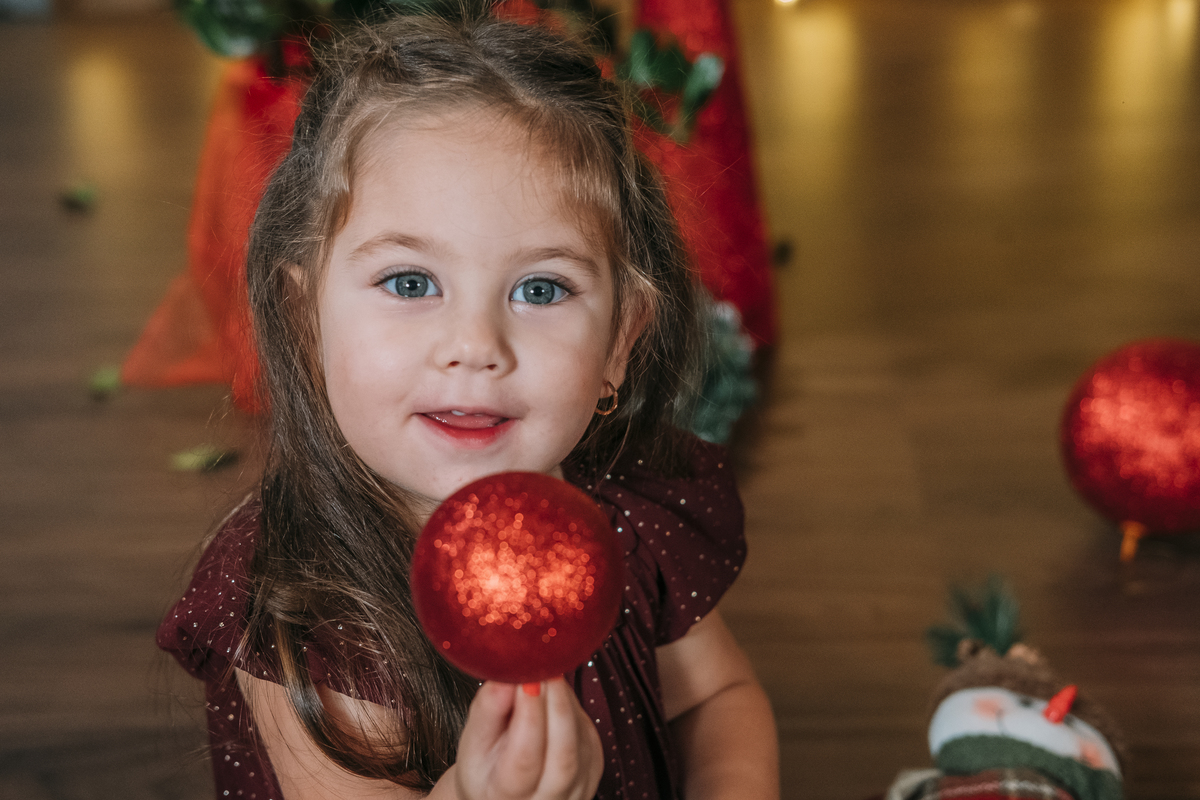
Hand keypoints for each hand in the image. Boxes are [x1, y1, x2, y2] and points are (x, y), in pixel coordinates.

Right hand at [452, 679, 602, 799]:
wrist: (505, 786)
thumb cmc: (485, 762)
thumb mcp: (473, 739)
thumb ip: (488, 708)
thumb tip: (506, 676)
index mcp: (506, 796)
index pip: (525, 760)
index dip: (529, 717)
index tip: (526, 679)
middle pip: (563, 757)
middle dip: (556, 706)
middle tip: (544, 668)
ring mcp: (577, 788)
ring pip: (580, 741)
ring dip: (564, 702)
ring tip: (544, 675)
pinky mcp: (594, 767)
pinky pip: (587, 732)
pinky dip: (572, 707)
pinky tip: (554, 694)